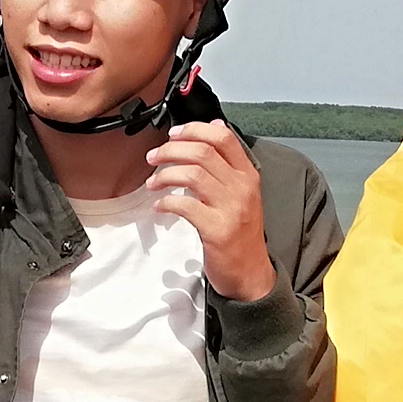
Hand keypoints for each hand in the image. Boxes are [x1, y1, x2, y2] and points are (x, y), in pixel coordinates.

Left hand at [146, 121, 274, 300]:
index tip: (173, 134)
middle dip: (171, 150)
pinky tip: (160, 206)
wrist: (250, 273)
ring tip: (153, 182)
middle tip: (154, 157)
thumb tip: (215, 127)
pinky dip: (167, 203)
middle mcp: (242, 188)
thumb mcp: (242, 193)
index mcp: (248, 176)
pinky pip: (185, 206)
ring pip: (192, 174)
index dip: (194, 130)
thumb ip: (229, 163)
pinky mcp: (217, 230)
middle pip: (202, 152)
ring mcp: (231, 209)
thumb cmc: (241, 234)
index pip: (224, 138)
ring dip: (165, 174)